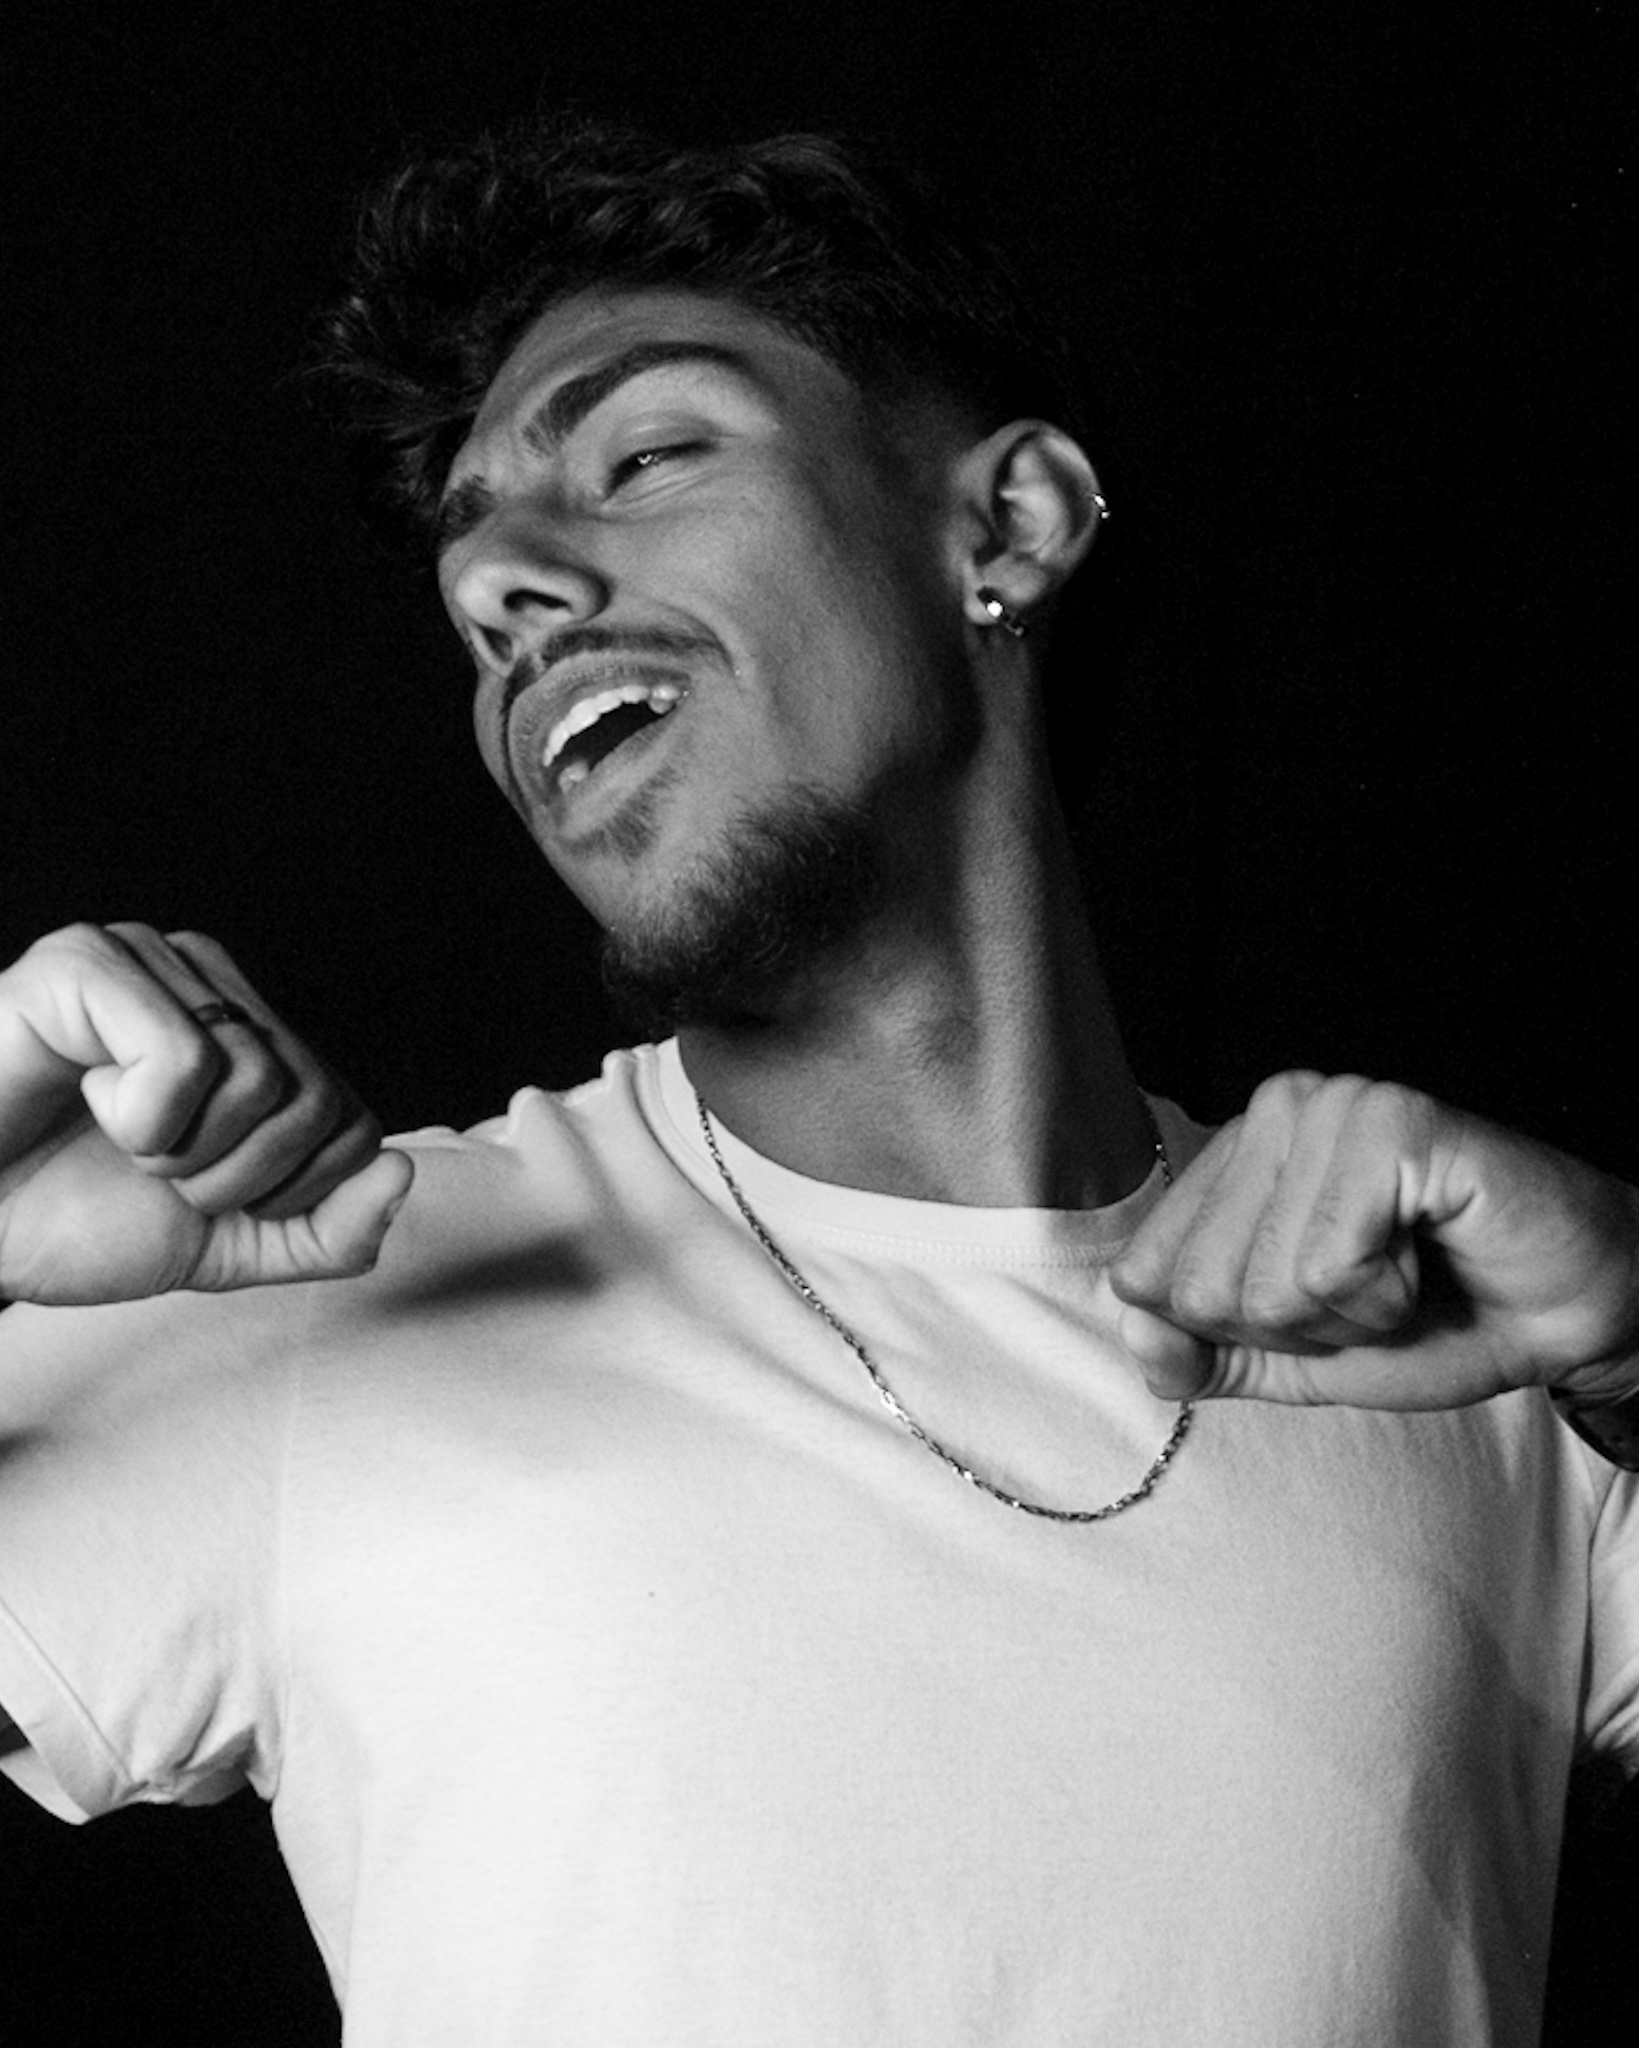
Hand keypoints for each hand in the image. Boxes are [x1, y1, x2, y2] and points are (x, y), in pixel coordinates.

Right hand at [0, 923, 412, 1303]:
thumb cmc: (70, 1217)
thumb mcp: (226, 1247)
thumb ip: (326, 1232)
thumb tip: (400, 1173)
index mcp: (255, 1036)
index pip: (353, 1123)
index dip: (286, 1192)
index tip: (198, 1194)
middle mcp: (213, 984)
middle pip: (317, 1101)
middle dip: (235, 1177)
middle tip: (149, 1169)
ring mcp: (149, 959)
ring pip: (260, 1078)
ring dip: (181, 1151)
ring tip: (113, 1134)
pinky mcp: (84, 962)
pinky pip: (185, 1058)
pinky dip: (138, 1116)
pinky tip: (80, 1095)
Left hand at [1105, 1072, 1638, 1409]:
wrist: (1571, 1317)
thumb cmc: (1440, 1318)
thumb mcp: (1297, 1357)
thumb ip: (1205, 1354)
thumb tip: (1134, 1333)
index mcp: (1235, 1157)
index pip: (1144, 1277)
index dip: (1238, 1332)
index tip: (1322, 1307)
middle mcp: (1272, 1113)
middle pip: (1200, 1289)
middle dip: (1296, 1329)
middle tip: (1377, 1295)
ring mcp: (1330, 1107)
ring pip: (1265, 1282)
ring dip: (1349, 1317)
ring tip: (1408, 1275)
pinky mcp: (1389, 1122)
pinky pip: (1329, 1263)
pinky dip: (1385, 1296)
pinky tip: (1431, 1254)